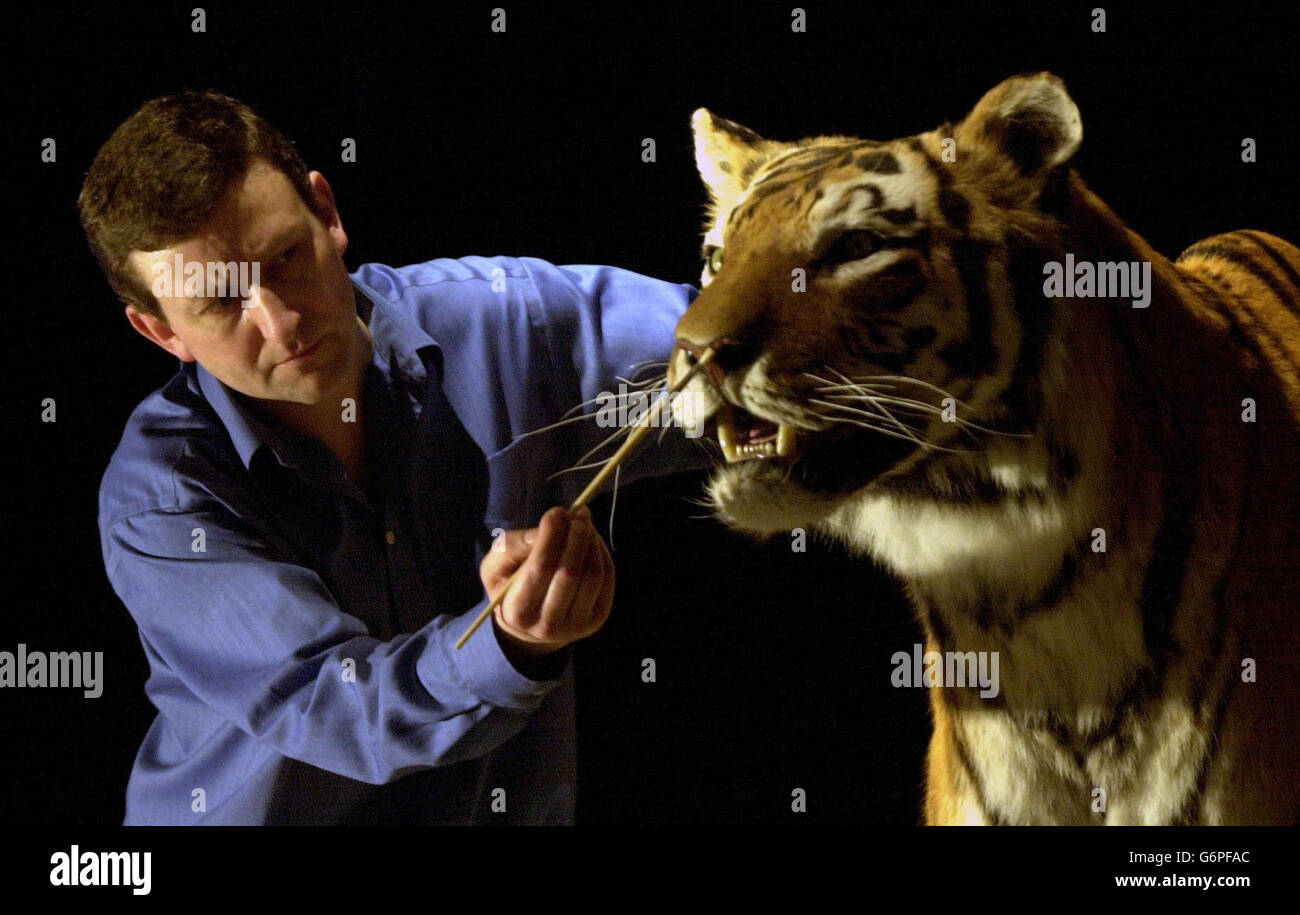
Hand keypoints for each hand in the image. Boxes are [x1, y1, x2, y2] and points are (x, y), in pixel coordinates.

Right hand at [479, 506, 614, 656]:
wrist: (530, 622)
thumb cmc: (509, 585)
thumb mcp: (495, 566)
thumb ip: (511, 546)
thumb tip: (546, 529)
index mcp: (517, 612)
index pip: (540, 569)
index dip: (551, 536)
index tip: (557, 512)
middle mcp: (547, 625)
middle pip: (570, 573)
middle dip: (576, 536)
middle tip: (577, 513)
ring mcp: (576, 625)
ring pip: (592, 575)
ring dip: (591, 542)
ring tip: (583, 523)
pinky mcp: (597, 618)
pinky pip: (606, 579)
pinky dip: (600, 553)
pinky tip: (590, 540)